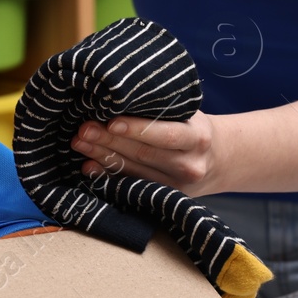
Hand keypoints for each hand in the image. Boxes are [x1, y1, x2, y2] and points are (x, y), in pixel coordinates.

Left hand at [69, 111, 225, 194]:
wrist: (217, 160)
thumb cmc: (193, 129)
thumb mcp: (188, 114)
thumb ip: (161, 108)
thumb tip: (117, 98)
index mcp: (198, 138)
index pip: (166, 135)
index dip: (137, 129)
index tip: (111, 121)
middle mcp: (189, 165)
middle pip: (144, 154)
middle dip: (110, 141)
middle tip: (83, 129)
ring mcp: (177, 186)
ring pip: (134, 171)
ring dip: (102, 156)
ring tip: (79, 143)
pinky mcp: (163, 198)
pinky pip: (131, 186)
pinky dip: (107, 176)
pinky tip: (88, 166)